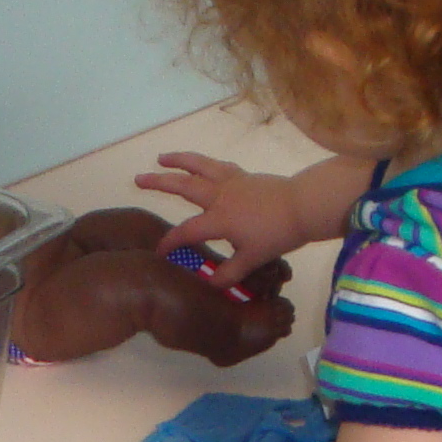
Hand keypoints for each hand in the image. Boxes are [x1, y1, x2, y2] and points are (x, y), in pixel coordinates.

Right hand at [136, 153, 311, 285]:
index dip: (170, 243)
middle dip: (159, 183)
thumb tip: (210, 285)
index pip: (186, 232)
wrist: (304, 206)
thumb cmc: (277, 234)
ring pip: (200, 166)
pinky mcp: (244, 175)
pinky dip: (206, 163)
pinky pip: (219, 165)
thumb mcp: (252, 260)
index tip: (159, 253)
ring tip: (162, 157)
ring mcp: (232, 182)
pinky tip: (201, 163)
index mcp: (218, 220)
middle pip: (183, 186)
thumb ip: (229, 273)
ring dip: (179, 160)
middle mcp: (219, 196)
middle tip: (138, 178)